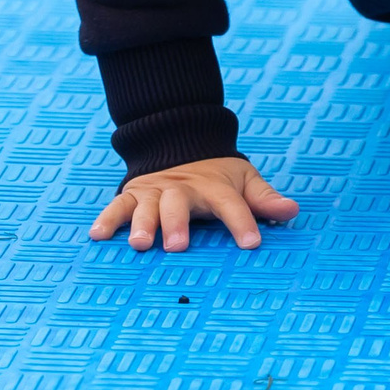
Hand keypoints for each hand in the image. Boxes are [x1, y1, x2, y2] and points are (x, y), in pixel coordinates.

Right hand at [89, 156, 298, 252]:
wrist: (180, 143)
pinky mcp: (133, 194)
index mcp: (213, 186)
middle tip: (178, 247)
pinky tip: (98, 236)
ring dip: (142, 224)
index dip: (243, 221)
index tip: (252, 243)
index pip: (231, 203)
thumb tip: (292, 210)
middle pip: (179, 204)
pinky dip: (107, 219)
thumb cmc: (216, 175)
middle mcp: (182, 188)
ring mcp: (155, 191)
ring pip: (147, 206)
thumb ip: (264, 198)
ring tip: (140, 245)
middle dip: (178, 224)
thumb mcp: (243, 180)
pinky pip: (117, 206)